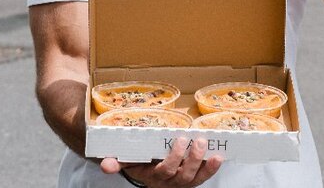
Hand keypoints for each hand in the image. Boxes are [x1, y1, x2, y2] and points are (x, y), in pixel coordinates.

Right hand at [100, 137, 222, 186]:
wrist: (150, 175)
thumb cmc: (142, 164)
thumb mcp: (129, 163)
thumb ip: (118, 163)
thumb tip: (105, 164)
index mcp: (154, 176)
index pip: (164, 170)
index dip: (174, 158)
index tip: (179, 140)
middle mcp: (169, 182)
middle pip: (182, 175)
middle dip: (191, 158)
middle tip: (197, 140)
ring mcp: (182, 183)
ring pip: (193, 178)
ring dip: (203, 164)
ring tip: (208, 147)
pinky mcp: (193, 180)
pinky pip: (203, 178)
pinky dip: (211, 169)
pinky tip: (218, 158)